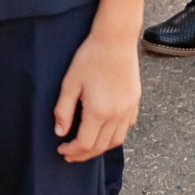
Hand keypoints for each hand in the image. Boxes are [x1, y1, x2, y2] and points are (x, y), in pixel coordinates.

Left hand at [52, 34, 139, 161]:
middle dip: (84, 154)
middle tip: (70, 154)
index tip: (61, 149)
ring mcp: (128, 109)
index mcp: (99, 111)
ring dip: (100, 147)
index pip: (86, 144)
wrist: (115, 40)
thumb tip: (59, 132)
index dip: (72, 151)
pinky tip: (104, 130)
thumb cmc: (90, 58)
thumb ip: (63, 110)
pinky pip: (127, 127)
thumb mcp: (70, 83)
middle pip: (101, 146)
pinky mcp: (134, 102)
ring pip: (116, 140)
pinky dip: (115, 134)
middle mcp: (117, 115)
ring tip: (86, 146)